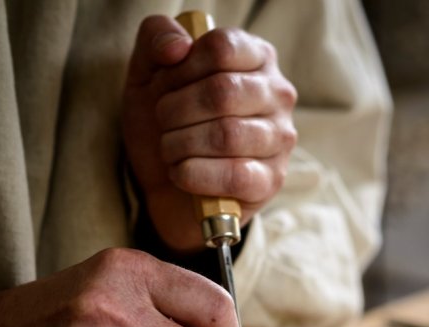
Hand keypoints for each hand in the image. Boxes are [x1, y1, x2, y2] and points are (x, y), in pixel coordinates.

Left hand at [123, 15, 296, 252]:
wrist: (165, 186)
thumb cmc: (167, 125)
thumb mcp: (148, 74)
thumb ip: (155, 38)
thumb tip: (177, 47)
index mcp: (256, 58)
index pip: (221, 48)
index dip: (180, 70)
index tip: (164, 89)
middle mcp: (278, 95)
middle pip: (222, 92)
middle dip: (175, 111)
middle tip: (163, 124)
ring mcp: (279, 140)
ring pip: (227, 135)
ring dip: (180, 144)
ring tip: (170, 149)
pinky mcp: (270, 181)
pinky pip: (233, 175)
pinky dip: (193, 174)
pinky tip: (180, 173)